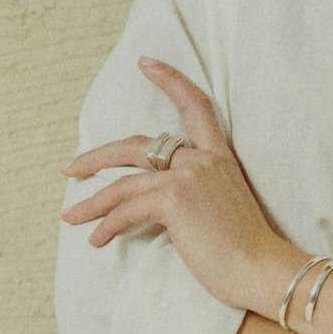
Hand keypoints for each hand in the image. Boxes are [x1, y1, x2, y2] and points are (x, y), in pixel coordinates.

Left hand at [58, 57, 289, 310]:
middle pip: (136, 145)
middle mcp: (203, 160)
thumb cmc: (244, 253)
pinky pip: (126, 209)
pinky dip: (107, 226)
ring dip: (92, 202)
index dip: (170, 80)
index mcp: (220, 158)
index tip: (145, 63)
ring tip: (71, 216)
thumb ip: (193, 196)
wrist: (261, 270)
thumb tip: (153, 205)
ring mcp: (188, 176)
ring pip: (123, 183)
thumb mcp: (219, 212)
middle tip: (71, 169)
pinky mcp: (174, 198)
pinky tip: (97, 241)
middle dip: (98, 157)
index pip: (196, 106)